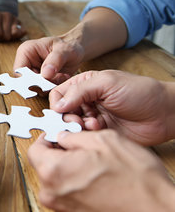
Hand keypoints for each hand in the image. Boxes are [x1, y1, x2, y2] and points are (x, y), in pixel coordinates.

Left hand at [0, 11, 25, 42]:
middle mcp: (7, 15)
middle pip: (5, 36)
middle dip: (0, 38)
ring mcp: (15, 19)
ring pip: (13, 36)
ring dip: (7, 38)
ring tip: (2, 34)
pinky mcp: (20, 23)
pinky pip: (23, 32)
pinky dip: (17, 36)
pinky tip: (10, 34)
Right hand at [13, 34, 83, 83]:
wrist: (76, 50)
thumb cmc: (69, 45)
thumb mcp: (64, 50)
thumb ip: (55, 61)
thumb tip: (45, 74)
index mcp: (26, 51)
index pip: (18, 71)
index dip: (28, 80)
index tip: (44, 82)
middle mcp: (26, 63)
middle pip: (25, 82)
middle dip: (42, 84)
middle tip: (58, 78)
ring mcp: (33, 73)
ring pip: (35, 88)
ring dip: (49, 86)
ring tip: (62, 76)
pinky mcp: (40, 80)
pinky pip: (43, 90)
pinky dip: (53, 87)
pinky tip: (62, 78)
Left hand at [28, 131, 174, 210]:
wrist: (156, 209)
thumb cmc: (135, 179)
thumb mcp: (103, 140)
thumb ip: (74, 137)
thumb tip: (62, 136)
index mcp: (54, 171)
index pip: (34, 149)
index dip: (46, 138)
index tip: (57, 133)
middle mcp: (53, 192)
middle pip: (43, 164)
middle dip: (57, 152)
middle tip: (77, 145)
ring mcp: (62, 206)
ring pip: (54, 177)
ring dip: (67, 166)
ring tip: (90, 160)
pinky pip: (65, 190)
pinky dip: (74, 180)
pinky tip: (94, 174)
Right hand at [49, 70, 174, 145]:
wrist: (163, 113)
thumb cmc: (140, 92)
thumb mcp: (107, 83)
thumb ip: (80, 91)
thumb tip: (58, 105)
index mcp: (84, 85)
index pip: (59, 94)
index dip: (57, 103)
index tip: (62, 110)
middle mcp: (86, 101)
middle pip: (62, 112)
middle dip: (67, 117)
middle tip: (77, 120)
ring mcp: (92, 117)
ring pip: (72, 126)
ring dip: (79, 126)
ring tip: (93, 124)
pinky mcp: (100, 133)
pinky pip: (84, 136)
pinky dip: (88, 134)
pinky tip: (99, 129)